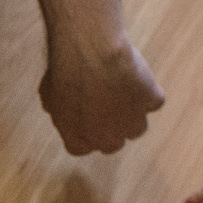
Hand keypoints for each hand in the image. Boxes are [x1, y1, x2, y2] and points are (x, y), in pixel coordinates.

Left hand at [38, 38, 164, 155]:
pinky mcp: (151, 101)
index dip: (84, 130)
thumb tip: (59, 106)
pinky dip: (148, 90)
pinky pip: (154, 100)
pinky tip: (137, 77)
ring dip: (131, 114)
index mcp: (78, 141)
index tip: (83, 116)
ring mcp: (132, 123)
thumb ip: (58, 108)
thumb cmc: (64, 73)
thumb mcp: (48, 94)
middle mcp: (107, 140)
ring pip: (137, 128)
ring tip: (122, 92)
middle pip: (112, 143)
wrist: (90, 56)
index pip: (82, 147)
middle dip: (109, 127)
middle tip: (104, 104)